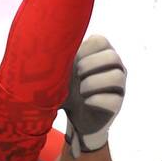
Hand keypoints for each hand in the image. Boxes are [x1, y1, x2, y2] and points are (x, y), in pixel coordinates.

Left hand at [62, 34, 125, 156]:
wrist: (76, 119)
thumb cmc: (69, 91)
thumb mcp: (62, 74)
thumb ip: (58, 61)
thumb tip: (42, 52)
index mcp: (102, 54)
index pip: (100, 41)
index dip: (84, 49)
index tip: (71, 60)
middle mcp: (115, 67)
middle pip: (112, 57)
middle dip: (91, 65)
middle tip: (77, 74)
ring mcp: (119, 86)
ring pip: (117, 76)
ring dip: (94, 82)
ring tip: (81, 90)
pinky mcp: (117, 105)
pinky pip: (113, 100)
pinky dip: (96, 99)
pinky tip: (86, 101)